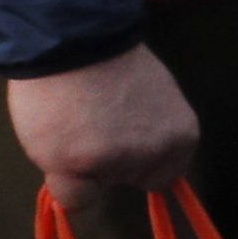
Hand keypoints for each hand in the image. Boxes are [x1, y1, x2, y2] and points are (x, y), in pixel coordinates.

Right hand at [9, 45, 195, 211]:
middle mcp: (156, 152)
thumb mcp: (154, 97)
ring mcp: (116, 161)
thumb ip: (153, 130)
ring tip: (70, 122)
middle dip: (109, 164)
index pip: (164, 176)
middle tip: (90, 126)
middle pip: (130, 181)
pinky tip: (56, 146)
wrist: (73, 41)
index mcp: (182, 136)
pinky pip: (71, 197)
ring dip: (80, 165)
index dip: (137, 162)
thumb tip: (143, 157)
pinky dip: (61, 180)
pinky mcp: (76, 164)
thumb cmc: (110, 63)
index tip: (119, 141)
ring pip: (95, 188)